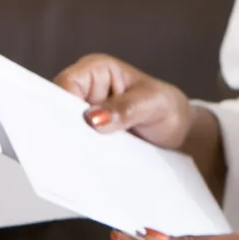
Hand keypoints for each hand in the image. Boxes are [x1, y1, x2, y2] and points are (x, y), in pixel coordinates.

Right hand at [54, 54, 203, 151]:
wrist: (179, 133)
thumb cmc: (167, 108)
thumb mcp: (153, 104)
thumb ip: (125, 109)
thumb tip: (93, 119)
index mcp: (96, 70)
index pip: (66, 83)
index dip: (60, 105)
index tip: (65, 128)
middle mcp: (85, 90)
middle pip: (59, 108)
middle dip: (63, 128)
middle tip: (69, 151)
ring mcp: (85, 114)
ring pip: (65, 129)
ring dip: (71, 145)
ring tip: (78, 164)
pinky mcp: (88, 136)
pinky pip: (76, 145)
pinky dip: (80, 155)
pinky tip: (84, 169)